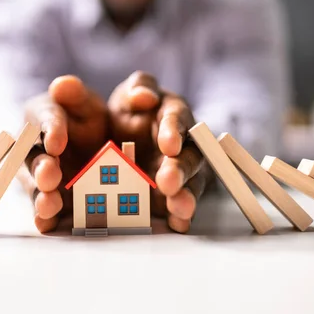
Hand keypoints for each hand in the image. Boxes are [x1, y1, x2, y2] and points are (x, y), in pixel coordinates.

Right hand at [20, 76, 108, 231]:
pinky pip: (42, 210)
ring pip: (34, 186)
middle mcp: (33, 147)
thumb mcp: (85, 102)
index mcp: (41, 116)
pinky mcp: (48, 199)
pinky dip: (43, 218)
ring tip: (49, 204)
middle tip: (50, 175)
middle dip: (41, 167)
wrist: (94, 146)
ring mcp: (38, 176)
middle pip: (33, 157)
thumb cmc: (85, 119)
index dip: (50, 129)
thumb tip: (62, 85)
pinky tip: (46, 225)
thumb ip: (75, 94)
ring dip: (40, 195)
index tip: (57, 141)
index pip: (43, 118)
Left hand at [108, 71, 212, 232]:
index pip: (177, 119)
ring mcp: (182, 173)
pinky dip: (181, 217)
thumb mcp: (129, 95)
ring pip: (191, 184)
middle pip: (189, 157)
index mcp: (173, 115)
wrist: (122, 139)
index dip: (174, 131)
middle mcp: (184, 145)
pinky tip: (178, 224)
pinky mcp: (174, 196)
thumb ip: (138, 89)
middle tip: (168, 181)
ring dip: (186, 195)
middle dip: (180, 169)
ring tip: (178, 207)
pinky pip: (181, 207)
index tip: (168, 144)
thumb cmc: (132, 111)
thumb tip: (144, 96)